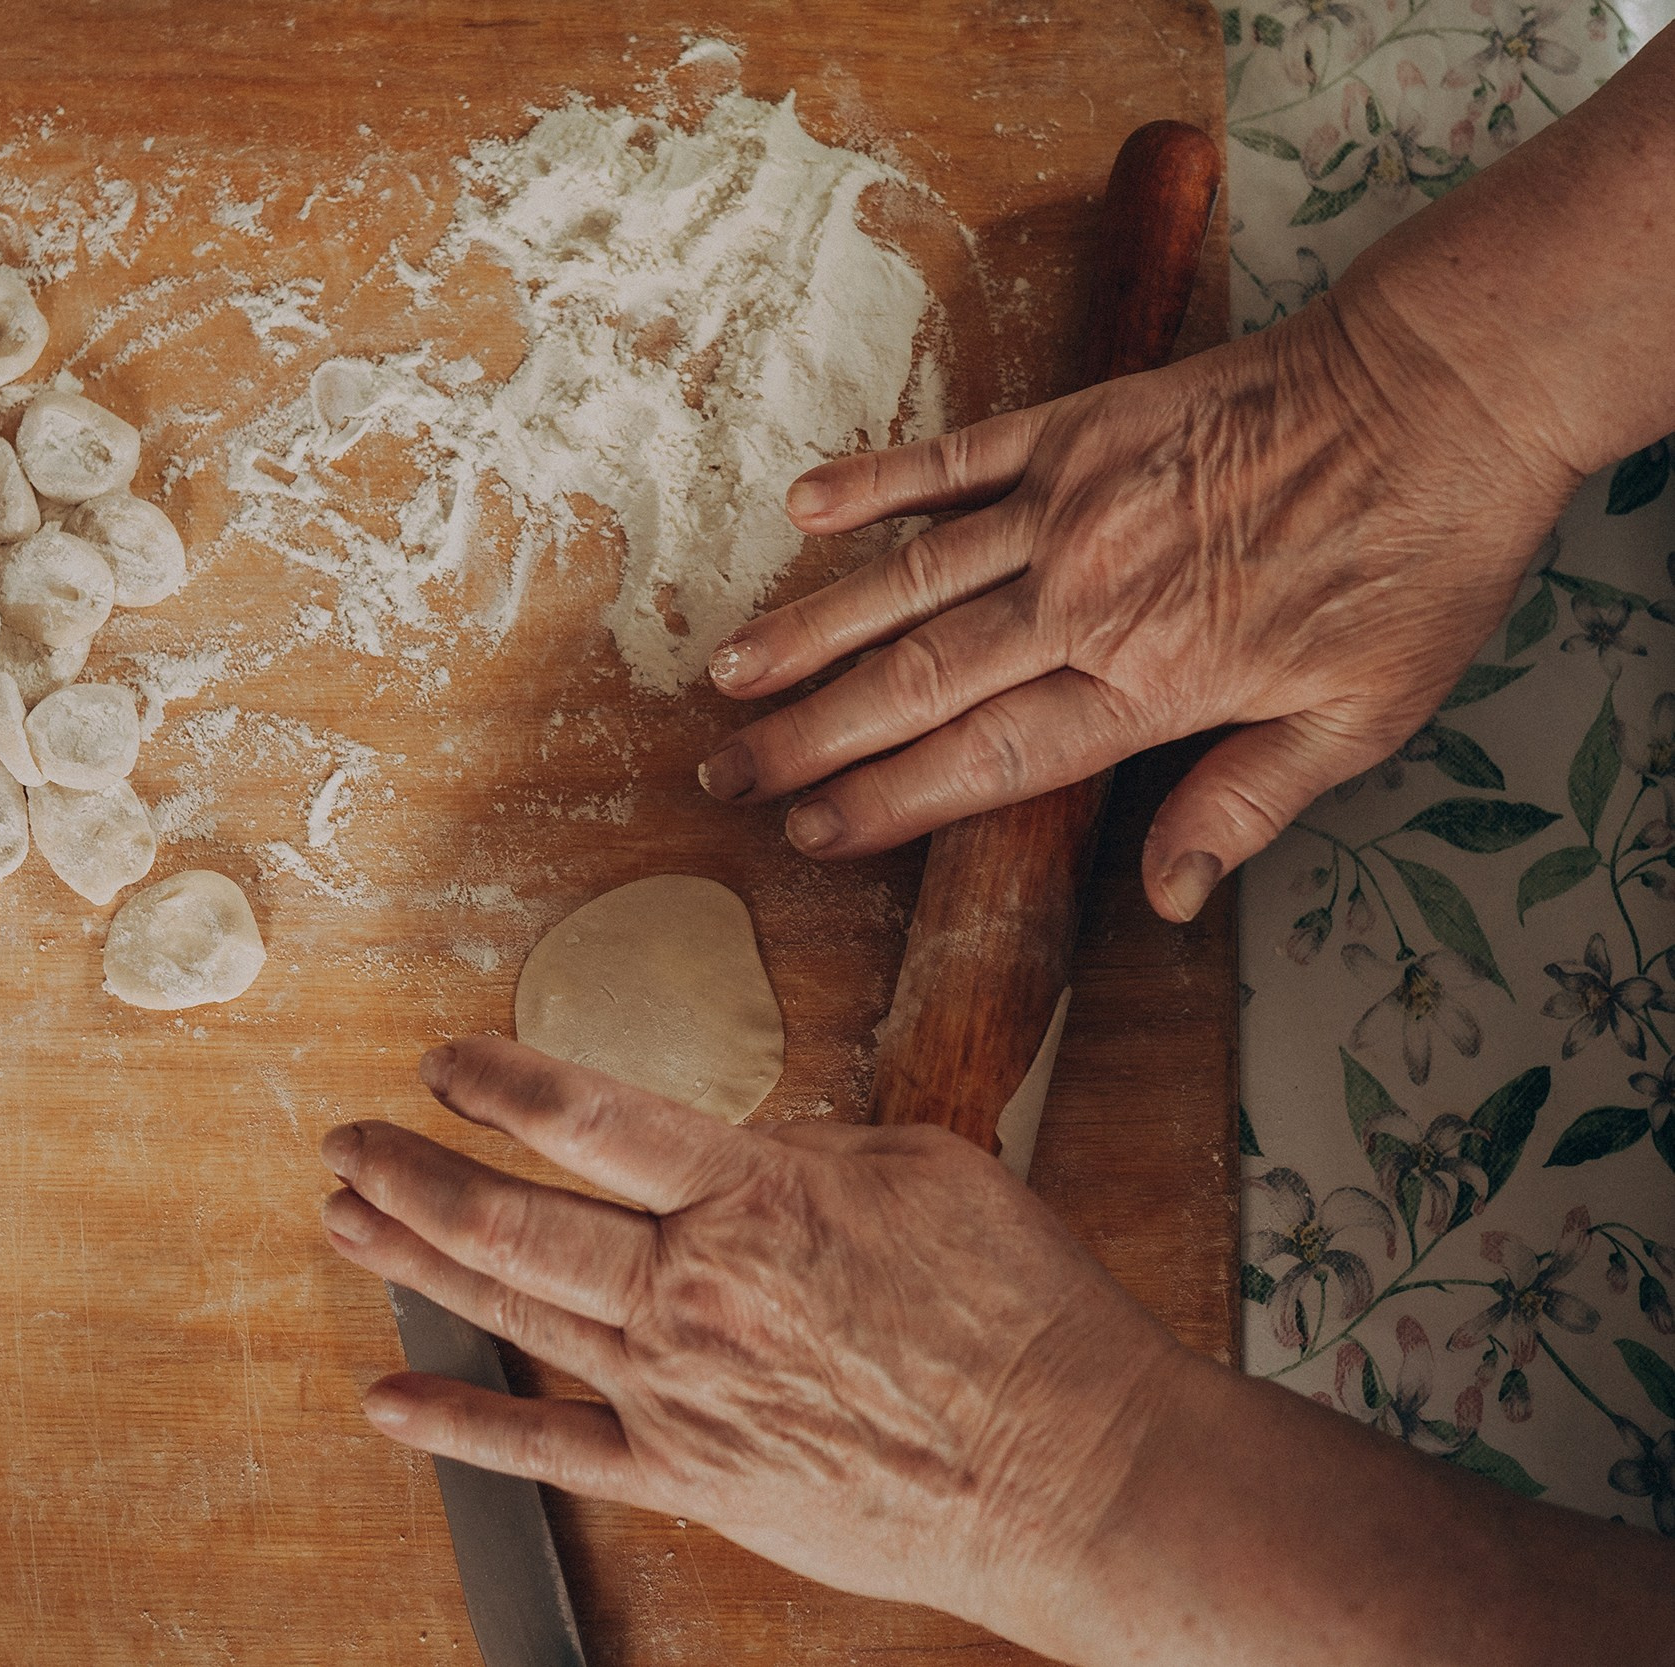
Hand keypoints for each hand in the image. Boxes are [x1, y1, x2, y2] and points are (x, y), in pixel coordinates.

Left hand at [317, 1036, 1186, 1647]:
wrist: (1077, 1474)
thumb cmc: (1023, 1318)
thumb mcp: (926, 1167)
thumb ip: (809, 1148)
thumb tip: (740, 1148)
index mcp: (751, 1196)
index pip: (586, 1117)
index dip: (498, 1081)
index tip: (446, 1061)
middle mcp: (692, 1292)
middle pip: (511, 1221)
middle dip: (411, 1172)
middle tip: (349, 1139)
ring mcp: (680, 1392)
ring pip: (513, 1313)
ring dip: (413, 1260)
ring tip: (341, 1219)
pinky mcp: (692, 1478)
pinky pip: (551, 1450)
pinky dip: (461, 1425)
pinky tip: (390, 1399)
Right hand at [693, 289, 1578, 922]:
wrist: (1445, 388)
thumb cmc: (1417, 556)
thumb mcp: (1362, 712)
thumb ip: (1246, 803)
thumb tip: (1168, 898)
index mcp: (1152, 681)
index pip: (986, 759)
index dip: (887, 802)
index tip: (809, 833)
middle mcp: (1089, 598)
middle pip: (918, 682)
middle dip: (810, 737)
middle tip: (727, 775)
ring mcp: (1073, 504)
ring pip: (910, 581)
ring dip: (811, 631)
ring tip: (728, 673)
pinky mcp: (1077, 425)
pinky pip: (953, 457)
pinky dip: (876, 480)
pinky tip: (805, 507)